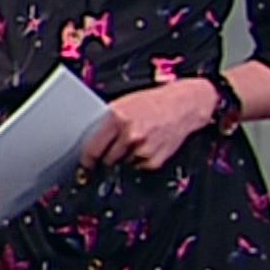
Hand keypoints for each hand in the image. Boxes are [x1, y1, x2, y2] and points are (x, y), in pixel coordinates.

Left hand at [80, 79, 217, 172]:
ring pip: (123, 163)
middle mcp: (130, 135)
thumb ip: (106, 122)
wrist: (183, 106)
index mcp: (118, 118)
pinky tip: (145, 145)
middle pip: (107, 159)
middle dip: (106, 156)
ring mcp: (143, 149)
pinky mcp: (155, 160)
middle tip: (112, 148)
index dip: (87, 158)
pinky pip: (138, 166)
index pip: (93, 148)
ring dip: (124, 157)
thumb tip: (90, 139)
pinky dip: (139, 159)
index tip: (85, 162)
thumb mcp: (123, 104)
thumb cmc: (153, 103)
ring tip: (134, 141)